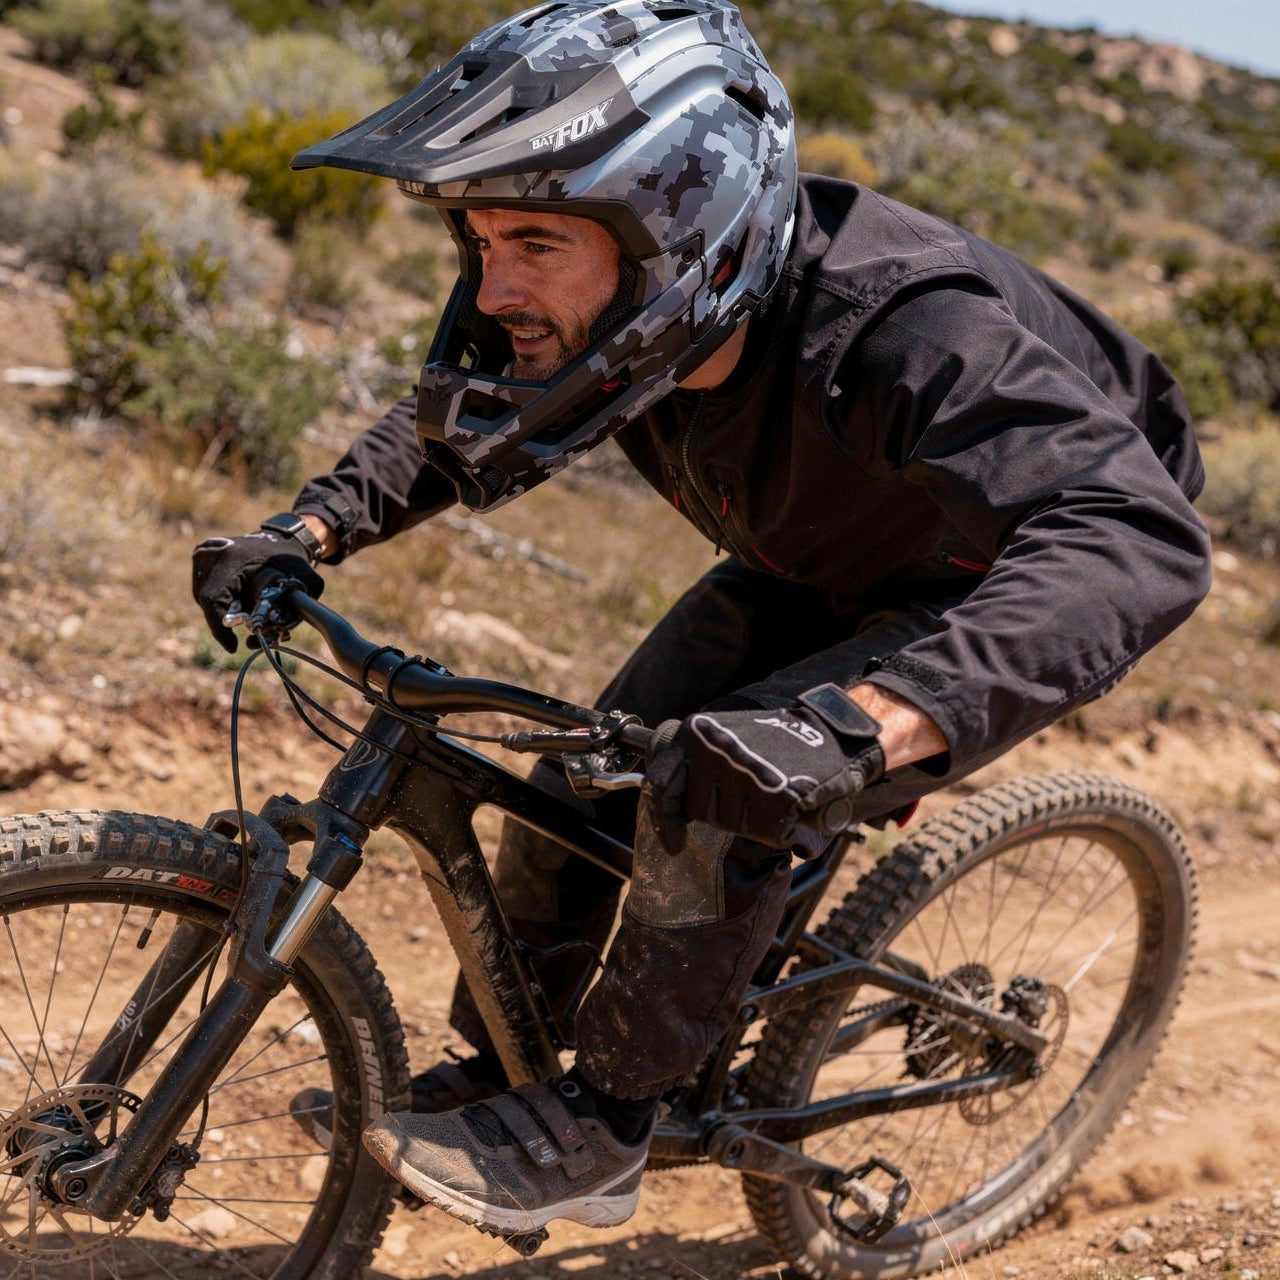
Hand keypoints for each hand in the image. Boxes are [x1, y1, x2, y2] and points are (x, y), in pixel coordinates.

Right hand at [191, 531, 323, 651]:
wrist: (283, 537)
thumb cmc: (292, 561)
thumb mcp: (304, 582)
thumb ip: (295, 608)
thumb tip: (275, 638)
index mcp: (231, 558)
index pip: (212, 600)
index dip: (219, 629)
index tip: (233, 646)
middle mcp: (211, 552)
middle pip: (207, 601)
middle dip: (225, 622)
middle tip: (248, 632)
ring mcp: (203, 552)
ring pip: (204, 596)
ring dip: (222, 611)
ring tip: (247, 613)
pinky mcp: (201, 555)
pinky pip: (204, 588)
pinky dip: (221, 600)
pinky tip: (241, 600)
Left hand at [644, 684, 885, 851]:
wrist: (834, 730)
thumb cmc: (778, 740)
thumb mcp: (725, 736)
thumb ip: (697, 764)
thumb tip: (669, 809)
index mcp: (696, 733)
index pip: (662, 785)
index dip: (665, 821)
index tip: (674, 845)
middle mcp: (714, 750)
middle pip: (701, 811)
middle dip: (724, 811)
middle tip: (753, 790)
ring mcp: (743, 772)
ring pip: (733, 825)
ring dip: (754, 819)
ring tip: (774, 791)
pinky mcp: (775, 794)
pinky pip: (767, 833)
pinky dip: (782, 829)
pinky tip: (792, 806)